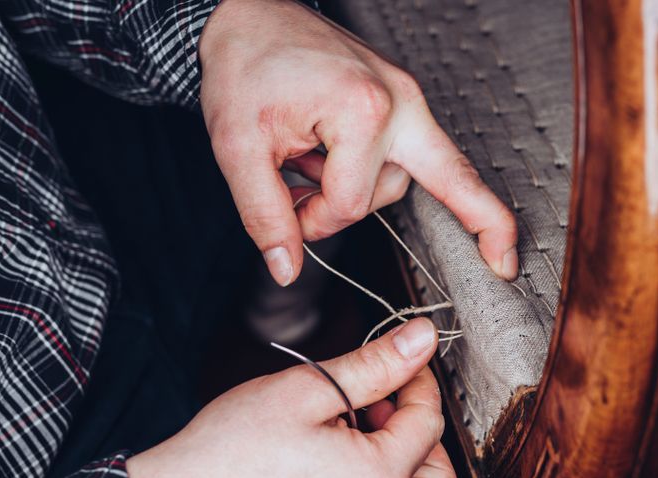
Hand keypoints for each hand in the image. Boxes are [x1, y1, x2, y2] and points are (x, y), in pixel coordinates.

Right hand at [126, 318, 455, 477]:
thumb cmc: (227, 450)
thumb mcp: (306, 390)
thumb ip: (375, 365)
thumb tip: (422, 338)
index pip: (430, 422)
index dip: (418, 381)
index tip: (396, 362)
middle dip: (421, 435)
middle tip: (379, 406)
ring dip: (391, 465)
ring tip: (339, 433)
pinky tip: (312, 470)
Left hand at [198, 0, 517, 285]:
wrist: (247, 15)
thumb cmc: (245, 68)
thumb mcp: (238, 148)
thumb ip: (265, 216)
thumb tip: (287, 271)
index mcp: (364, 111)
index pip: (352, 204)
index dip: (313, 221)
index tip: (286, 209)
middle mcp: (403, 101)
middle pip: (420, 188)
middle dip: (368, 208)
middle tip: (363, 209)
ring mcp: (409, 97)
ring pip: (405, 178)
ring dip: (358, 187)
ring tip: (309, 161)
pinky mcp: (404, 98)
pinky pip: (409, 154)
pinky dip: (372, 170)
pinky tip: (333, 160)